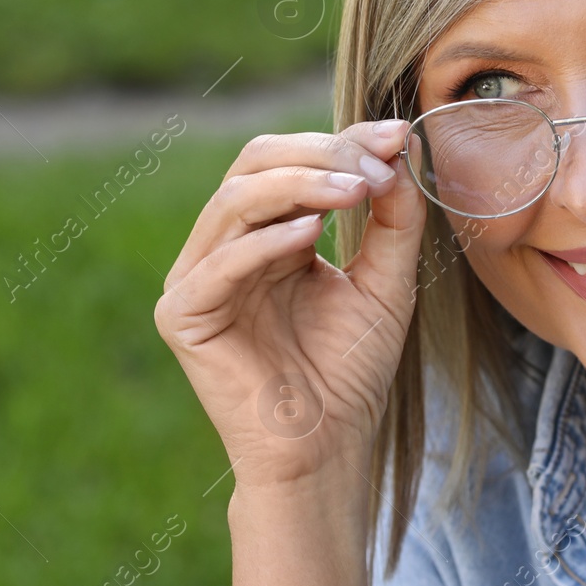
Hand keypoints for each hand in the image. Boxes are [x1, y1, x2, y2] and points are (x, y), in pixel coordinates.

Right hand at [154, 120, 425, 488]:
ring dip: (301, 184)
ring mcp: (197, 276)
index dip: (343, 141)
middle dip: (321, 155)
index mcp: (268, 234)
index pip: (291, 160)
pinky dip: (267, 241)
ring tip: (356, 190)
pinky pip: (220, 261)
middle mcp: (226, 245)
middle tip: (376, 166)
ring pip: (236, 199)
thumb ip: (395, 216)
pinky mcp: (181, 313)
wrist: (327, 448)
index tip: (399, 137)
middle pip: (256, 163)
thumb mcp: (385, 280)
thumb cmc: (351, 371)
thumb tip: (404, 147)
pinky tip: (313, 234)